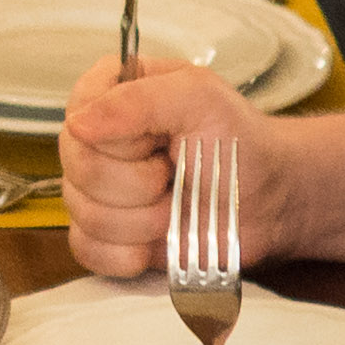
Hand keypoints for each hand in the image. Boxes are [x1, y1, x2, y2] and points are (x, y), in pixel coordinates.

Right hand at [54, 64, 270, 276]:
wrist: (267, 201)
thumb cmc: (238, 144)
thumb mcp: (199, 99)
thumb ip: (138, 100)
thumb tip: (79, 123)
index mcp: (110, 93)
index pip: (77, 116)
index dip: (121, 139)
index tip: (158, 139)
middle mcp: (97, 139)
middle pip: (79, 169)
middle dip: (138, 183)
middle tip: (174, 172)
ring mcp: (96, 190)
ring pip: (84, 213)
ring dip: (144, 219)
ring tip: (176, 203)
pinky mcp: (104, 235)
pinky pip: (88, 250)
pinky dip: (130, 251)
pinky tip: (160, 236)